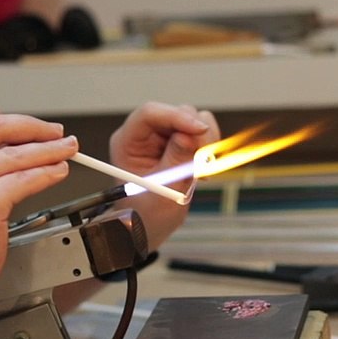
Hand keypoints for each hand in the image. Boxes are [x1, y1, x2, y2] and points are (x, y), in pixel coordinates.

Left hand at [108, 102, 219, 250]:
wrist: (151, 225)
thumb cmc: (146, 213)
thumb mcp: (160, 191)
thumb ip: (174, 162)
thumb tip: (188, 136)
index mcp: (128, 141)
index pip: (150, 113)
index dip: (176, 117)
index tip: (199, 130)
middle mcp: (145, 134)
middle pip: (176, 113)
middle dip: (195, 134)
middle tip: (203, 161)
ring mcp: (164, 137)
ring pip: (193, 119)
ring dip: (204, 142)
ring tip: (200, 171)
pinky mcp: (180, 142)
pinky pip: (202, 133)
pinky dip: (209, 148)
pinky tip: (202, 170)